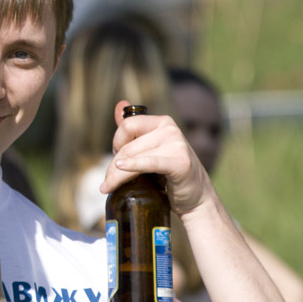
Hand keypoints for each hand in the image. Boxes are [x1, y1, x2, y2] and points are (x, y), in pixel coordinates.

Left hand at [100, 99, 214, 215]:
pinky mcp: (180, 163)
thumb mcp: (151, 148)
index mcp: (162, 122)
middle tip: (106, 183)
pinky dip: (133, 165)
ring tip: (107, 187)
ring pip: (132, 156)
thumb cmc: (170, 173)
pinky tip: (121, 168)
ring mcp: (177, 145)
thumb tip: (120, 104)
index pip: (127, 126)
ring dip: (116, 176)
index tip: (116, 160)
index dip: (116, 143)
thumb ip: (134, 128)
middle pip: (127, 146)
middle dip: (112, 166)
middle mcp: (170, 129)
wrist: (196, 197)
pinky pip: (149, 162)